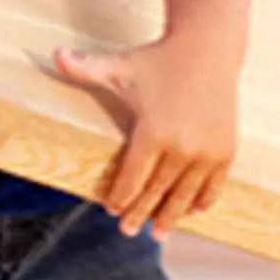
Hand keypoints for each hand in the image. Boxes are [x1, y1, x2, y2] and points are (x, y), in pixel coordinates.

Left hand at [55, 36, 237, 239]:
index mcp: (152, 133)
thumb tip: (53, 53)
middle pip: (156, 192)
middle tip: (128, 230)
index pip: (131, 179)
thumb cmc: (159, 58)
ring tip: (158, 232)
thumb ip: (86, 66)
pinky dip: (201, 200)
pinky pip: (212, 186)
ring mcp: (206, 152)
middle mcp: (181, 148)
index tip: (110, 209)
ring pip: (184, 195)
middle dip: (140, 214)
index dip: (119, 197)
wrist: (208, 46)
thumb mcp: (121, 65)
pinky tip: (192, 210)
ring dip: (170, 216)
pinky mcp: (225, 150)